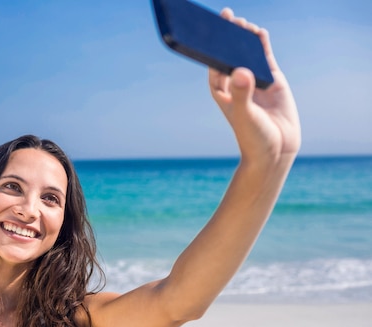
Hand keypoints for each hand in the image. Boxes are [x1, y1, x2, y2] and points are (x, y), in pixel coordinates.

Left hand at [209, 8, 300, 163]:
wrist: (276, 151)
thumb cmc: (254, 138)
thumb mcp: (246, 116)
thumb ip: (243, 94)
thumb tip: (241, 72)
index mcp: (222, 93)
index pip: (214, 65)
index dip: (211, 46)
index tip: (210, 29)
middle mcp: (237, 86)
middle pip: (230, 56)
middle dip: (228, 37)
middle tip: (227, 16)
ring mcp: (255, 82)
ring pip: (247, 55)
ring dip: (245, 39)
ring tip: (243, 23)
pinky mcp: (273, 82)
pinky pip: (265, 59)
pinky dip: (262, 46)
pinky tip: (259, 32)